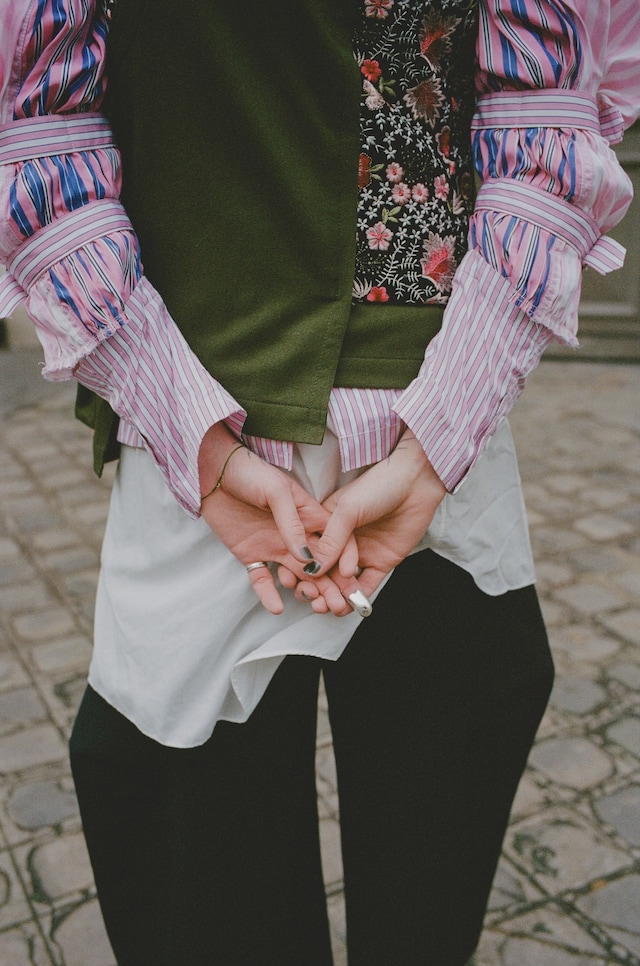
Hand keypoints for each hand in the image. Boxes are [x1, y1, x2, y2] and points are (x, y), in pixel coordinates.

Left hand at [198, 423, 358, 613]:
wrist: (213, 474)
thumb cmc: (250, 473)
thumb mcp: (277, 492)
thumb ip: (292, 523)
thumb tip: (306, 558)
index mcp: (309, 516)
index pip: (335, 542)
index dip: (345, 560)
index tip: (351, 578)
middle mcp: (295, 535)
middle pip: (320, 565)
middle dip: (332, 585)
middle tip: (339, 605)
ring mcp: (274, 547)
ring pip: (297, 577)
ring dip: (307, 592)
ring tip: (313, 604)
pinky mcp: (252, 556)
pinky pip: (263, 580)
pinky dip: (269, 594)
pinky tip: (277, 607)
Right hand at [305, 431, 446, 599]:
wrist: (416, 483)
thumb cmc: (378, 486)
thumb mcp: (348, 509)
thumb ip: (331, 539)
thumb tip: (314, 567)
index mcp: (327, 523)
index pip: (310, 551)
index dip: (301, 568)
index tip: (295, 584)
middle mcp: (342, 541)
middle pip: (325, 570)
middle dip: (318, 588)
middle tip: (314, 602)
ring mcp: (362, 553)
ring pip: (344, 582)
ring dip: (336, 596)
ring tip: (330, 607)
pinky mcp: (382, 562)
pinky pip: (368, 584)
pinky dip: (359, 597)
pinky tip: (351, 605)